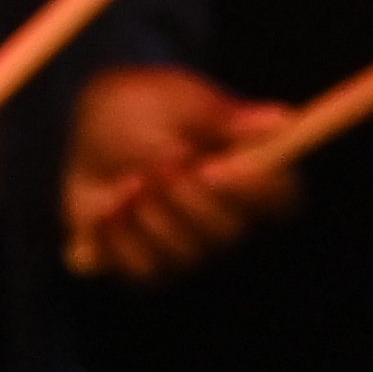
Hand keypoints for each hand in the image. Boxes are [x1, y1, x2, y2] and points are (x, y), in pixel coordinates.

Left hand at [61, 62, 304, 281]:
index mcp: (245, 170)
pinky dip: (122, 238)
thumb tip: (277, 120)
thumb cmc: (147, 107)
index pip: (279, 195)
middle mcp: (224, 215)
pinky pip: (144, 270)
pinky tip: (109, 208)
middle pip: (228, 230)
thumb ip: (220, 118)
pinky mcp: (148, 262)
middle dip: (189, 199)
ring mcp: (187, 243)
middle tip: (162, 167)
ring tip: (129, 182)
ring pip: (185, 253)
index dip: (255, 189)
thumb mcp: (179, 101)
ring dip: (152, 214)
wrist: (93, 127)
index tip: (217, 167)